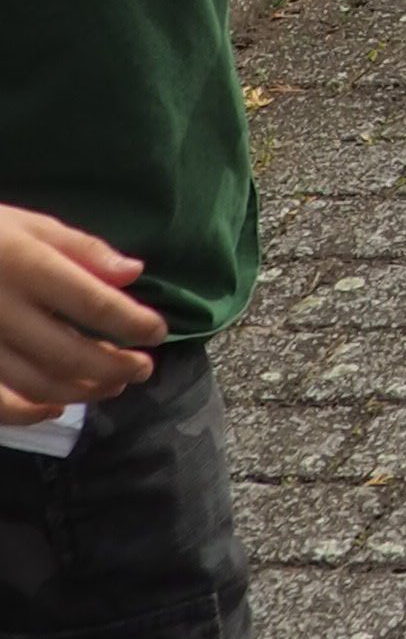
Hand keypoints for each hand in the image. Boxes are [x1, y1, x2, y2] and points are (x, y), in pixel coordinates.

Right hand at [0, 208, 163, 414]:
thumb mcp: (31, 225)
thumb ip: (83, 250)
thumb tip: (135, 273)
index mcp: (25, 266)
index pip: (92, 302)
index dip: (132, 322)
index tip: (158, 332)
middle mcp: (2, 310)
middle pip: (69, 353)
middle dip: (114, 366)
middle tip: (143, 369)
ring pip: (37, 385)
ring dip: (82, 392)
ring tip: (113, 384)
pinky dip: (30, 413)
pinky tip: (56, 407)